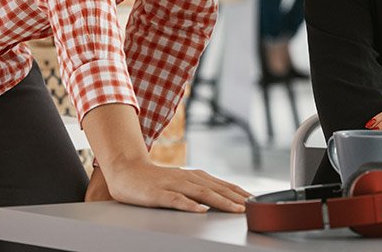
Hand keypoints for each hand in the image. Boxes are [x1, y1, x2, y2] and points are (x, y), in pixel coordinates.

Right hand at [81, 103, 248, 212]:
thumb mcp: (180, 183)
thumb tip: (217, 199)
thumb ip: (196, 189)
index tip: (255, 200)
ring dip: (221, 201)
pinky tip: (201, 211)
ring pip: (202, 193)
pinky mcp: (159, 194)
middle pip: (217, 189)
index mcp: (195, 176)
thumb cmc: (154, 180)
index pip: (222, 185)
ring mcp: (174, 185)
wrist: (126, 169)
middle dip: (236, 198)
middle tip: (252, 206)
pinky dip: (190, 205)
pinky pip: (177, 200)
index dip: (239, 192)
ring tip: (236, 209)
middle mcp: (188, 178)